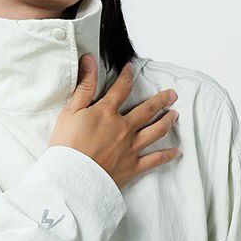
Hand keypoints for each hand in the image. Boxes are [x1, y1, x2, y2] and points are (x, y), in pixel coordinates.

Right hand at [48, 55, 180, 190]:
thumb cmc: (65, 146)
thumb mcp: (69, 112)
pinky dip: (167, 155)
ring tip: (175, 115)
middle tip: (172, 94)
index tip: (130, 69)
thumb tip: (89, 61)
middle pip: (147, 110)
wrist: (70, 178)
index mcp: (107, 113)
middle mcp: (124, 128)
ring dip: (167, 121)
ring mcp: (131, 148)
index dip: (127, 76)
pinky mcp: (132, 167)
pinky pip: (155, 159)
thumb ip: (84, 87)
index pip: (121, 89)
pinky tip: (175, 151)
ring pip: (155, 131)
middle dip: (161, 100)